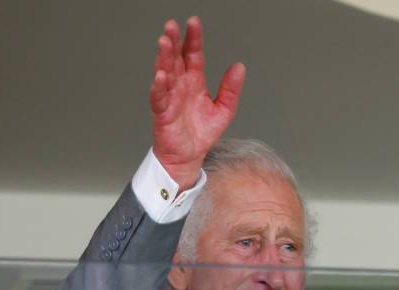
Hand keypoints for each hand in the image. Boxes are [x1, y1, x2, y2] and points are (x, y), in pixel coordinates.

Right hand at [150, 16, 245, 190]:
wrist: (189, 157)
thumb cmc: (201, 134)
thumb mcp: (223, 110)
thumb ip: (231, 89)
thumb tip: (239, 67)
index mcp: (195, 82)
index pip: (193, 55)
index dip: (193, 39)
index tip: (193, 23)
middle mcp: (180, 86)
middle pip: (175, 59)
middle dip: (173, 41)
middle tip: (172, 26)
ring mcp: (170, 97)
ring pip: (165, 73)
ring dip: (163, 57)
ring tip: (164, 42)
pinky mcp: (162, 112)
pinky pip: (158, 97)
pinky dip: (159, 86)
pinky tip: (161, 75)